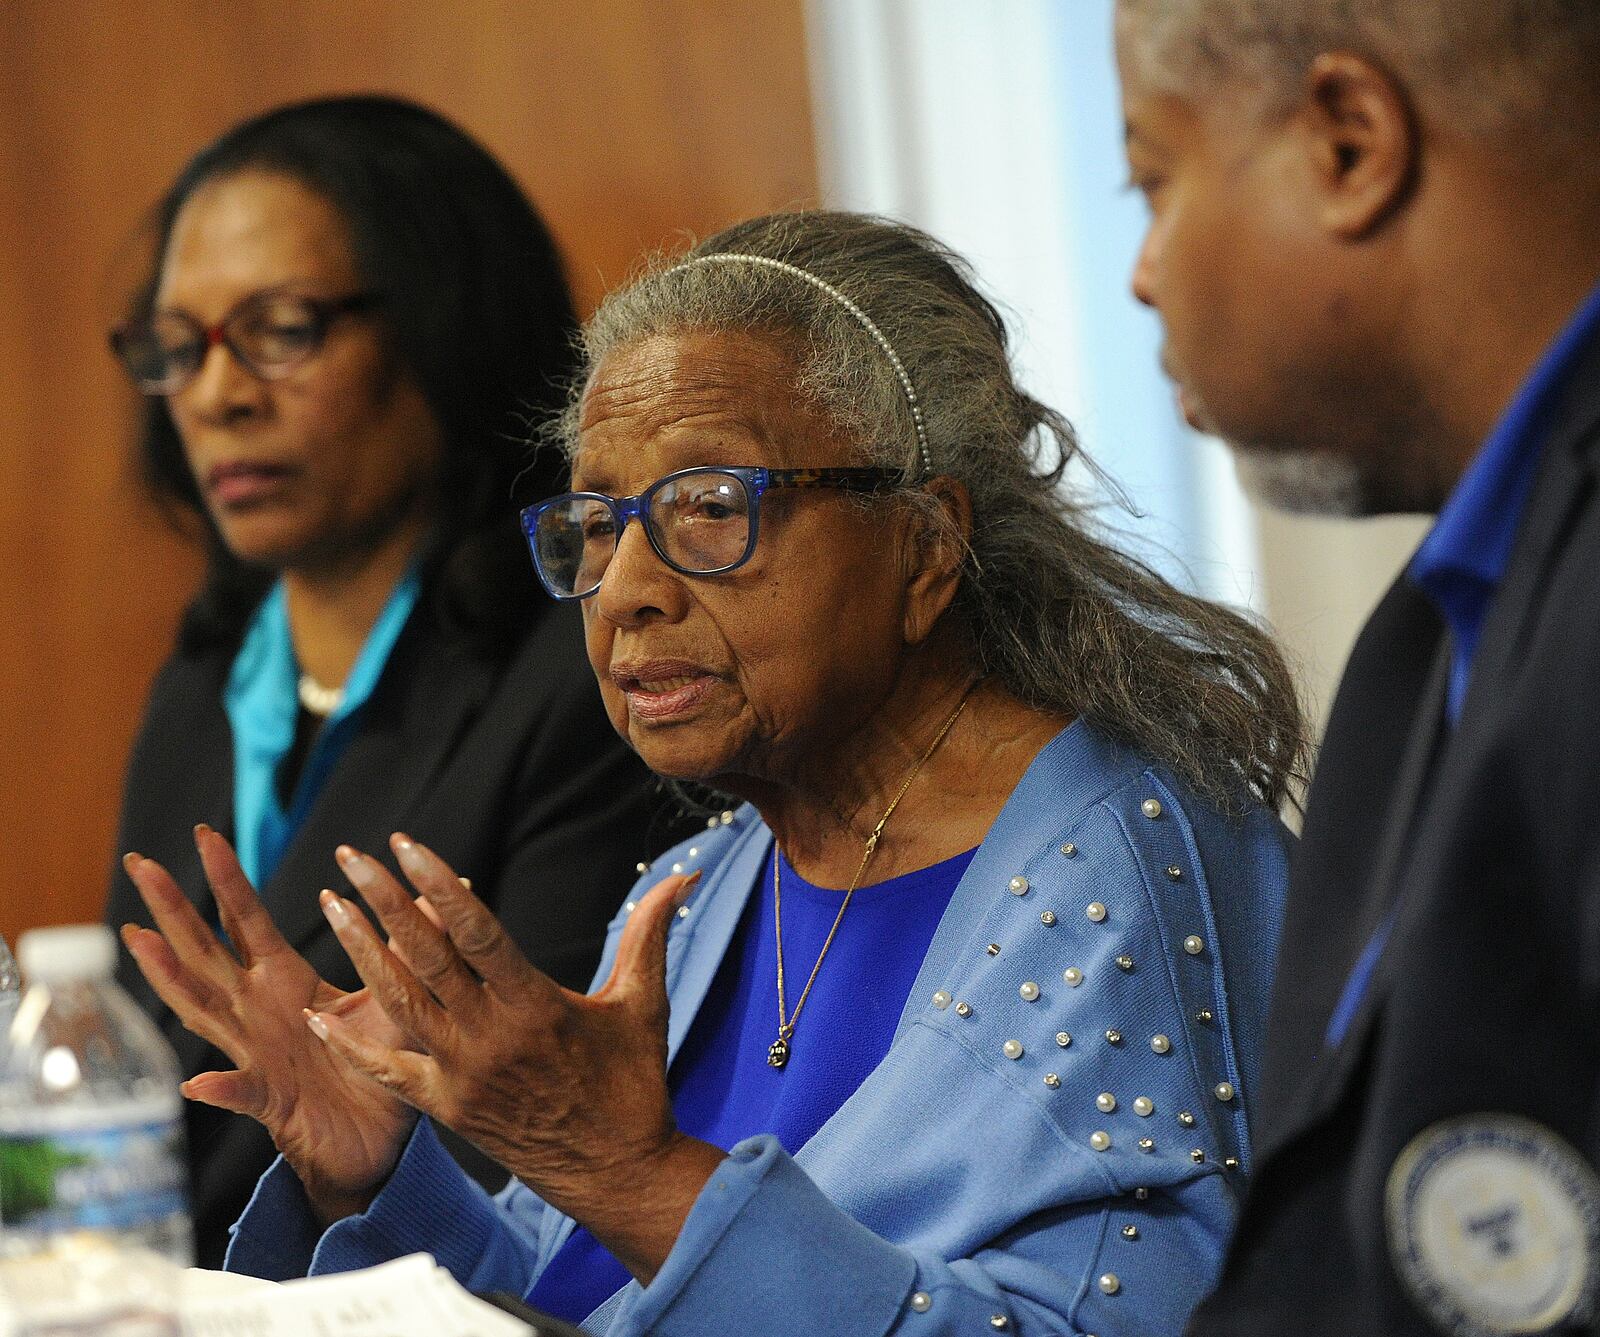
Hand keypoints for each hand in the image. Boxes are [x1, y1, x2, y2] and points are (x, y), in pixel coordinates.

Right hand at [120, 826, 419, 1223]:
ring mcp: (254, 1054)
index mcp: (286, 983)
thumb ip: (410, 945)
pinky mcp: (269, 1101)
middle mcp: (258, 1012)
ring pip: (203, 1009)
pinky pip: (242, 1092)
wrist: (376, 1141)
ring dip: (170, 976)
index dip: (228, 879)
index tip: (207, 833)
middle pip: (205, 952)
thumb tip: (449, 883)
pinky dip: (221, 1086)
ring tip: (139, 938)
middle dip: (172, 908)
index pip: (248, 921)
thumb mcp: (393, 998)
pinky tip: (198, 1079)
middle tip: (140, 862)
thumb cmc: (378, 1064)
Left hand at [311, 834, 723, 1282]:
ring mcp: (462, 1073)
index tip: (406, 844)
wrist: (618, 1173)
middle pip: (425, 955)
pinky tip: (319, 1014)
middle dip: (384, 900)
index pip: (476, 930)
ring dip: (361, 950)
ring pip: (398, 1001)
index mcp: (536, 1004)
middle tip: (353, 856)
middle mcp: (491, 1036)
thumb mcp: (643, 1003)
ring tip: (333, 904)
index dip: (438, 883)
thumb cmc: (634, 1085)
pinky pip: (389, 1069)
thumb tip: (680, 877)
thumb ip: (648, 934)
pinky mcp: (447, 1106)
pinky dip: (350, 1044)